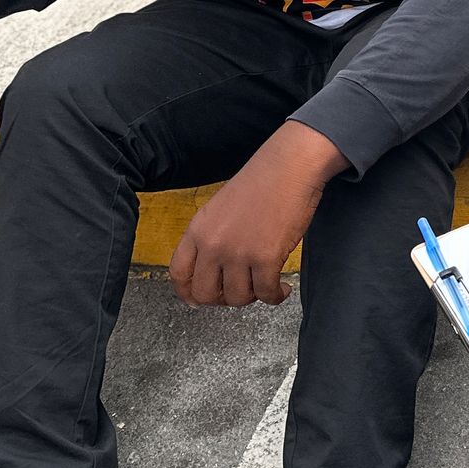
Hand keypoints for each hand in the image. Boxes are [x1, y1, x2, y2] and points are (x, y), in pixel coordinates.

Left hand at [169, 123, 347, 306]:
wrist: (290, 167)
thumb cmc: (262, 182)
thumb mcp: (220, 209)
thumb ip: (211, 238)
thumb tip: (213, 270)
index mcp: (198, 229)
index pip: (178, 273)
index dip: (187, 292)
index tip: (197, 300)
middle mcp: (213, 244)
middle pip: (205, 294)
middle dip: (224, 299)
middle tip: (241, 291)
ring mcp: (238, 252)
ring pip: (238, 298)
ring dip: (254, 297)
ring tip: (266, 284)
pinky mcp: (266, 258)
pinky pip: (267, 293)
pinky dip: (277, 295)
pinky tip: (283, 287)